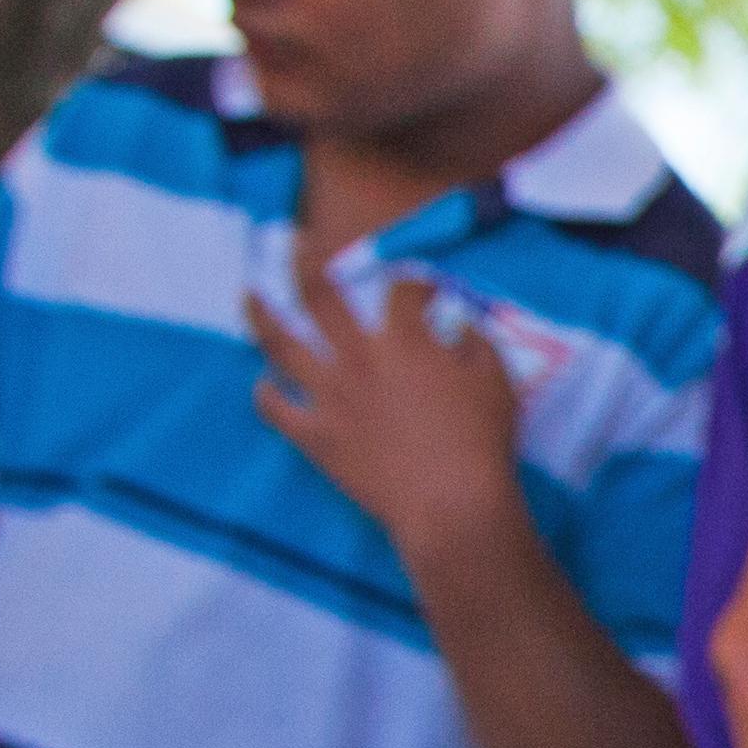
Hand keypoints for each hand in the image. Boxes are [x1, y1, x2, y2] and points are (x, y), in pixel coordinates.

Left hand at [250, 241, 522, 551]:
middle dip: (306, 262)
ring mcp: (329, 396)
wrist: (450, 504)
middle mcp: (357, 358)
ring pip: (281, 345)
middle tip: (299, 242)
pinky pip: (278, 410)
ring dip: (260, 315)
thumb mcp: (498, 383)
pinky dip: (266, 395)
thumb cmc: (482, 442)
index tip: (425, 290)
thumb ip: (477, 346)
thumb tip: (460, 329)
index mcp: (404, 340)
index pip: (402, 291)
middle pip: (319, 296)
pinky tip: (264, 385)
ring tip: (248, 295)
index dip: (415, 284)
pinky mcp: (316, 436)